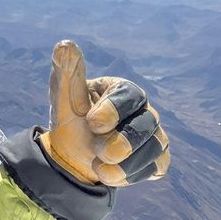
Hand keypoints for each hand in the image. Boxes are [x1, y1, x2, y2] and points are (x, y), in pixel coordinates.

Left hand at [38, 41, 170, 186]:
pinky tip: (111, 174)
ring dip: (127, 163)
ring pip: (155, 147)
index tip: (92, 123)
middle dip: (123, 141)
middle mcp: (143, 110)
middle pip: (147, 122)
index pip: (128, 94)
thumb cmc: (71, 120)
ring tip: (100, 169)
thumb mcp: (63, 99)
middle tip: (100, 151)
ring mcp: (153, 134)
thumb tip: (64, 45)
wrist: (73, 155)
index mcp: (122, 90)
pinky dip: (134, 174)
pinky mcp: (156, 158)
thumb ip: (66, 73)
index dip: (113, 109)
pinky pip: (157, 166)